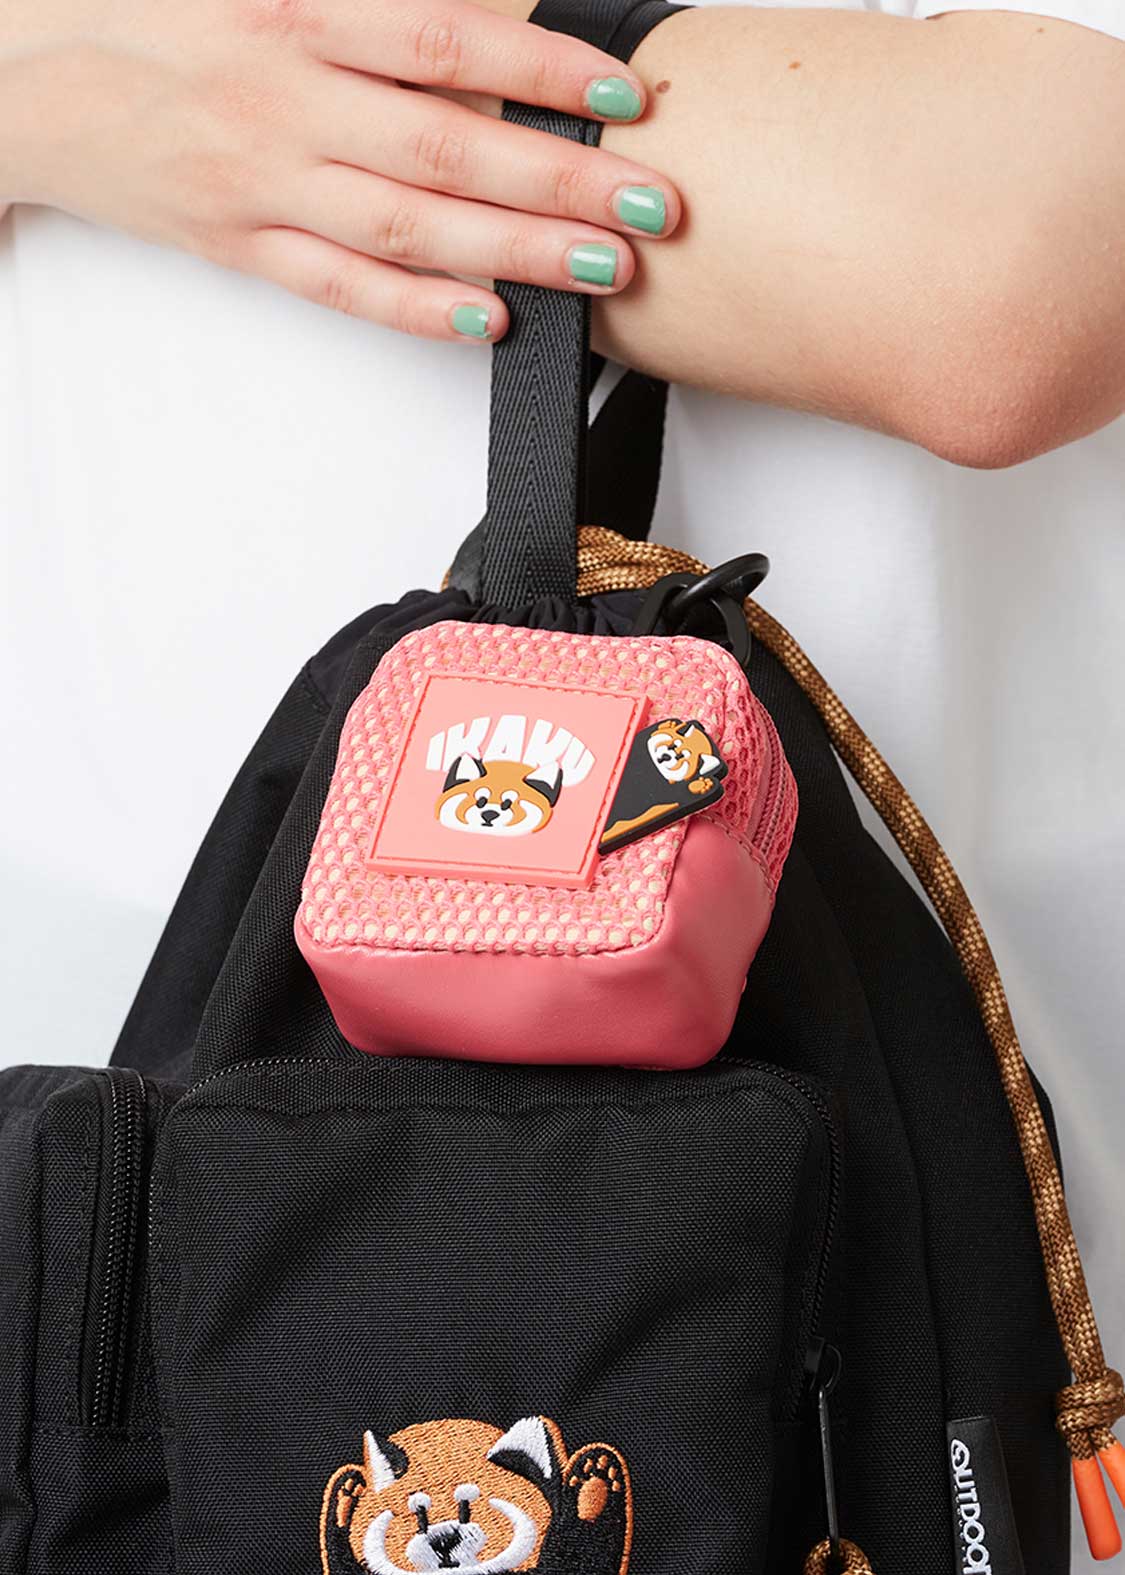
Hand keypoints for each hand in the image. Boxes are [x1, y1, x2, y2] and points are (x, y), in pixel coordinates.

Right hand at [0, 0, 680, 340]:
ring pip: (408, 228)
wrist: (24, 78)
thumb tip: (483, 6)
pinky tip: (484, 323)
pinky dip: (412, 310)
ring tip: (602, 271)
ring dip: (514, 253)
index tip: (625, 97)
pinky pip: (337, 286)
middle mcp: (285, 98)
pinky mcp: (240, 244)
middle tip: (653, 206)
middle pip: (449, 147)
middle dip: (562, 180)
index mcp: (294, 7)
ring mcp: (262, 182)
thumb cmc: (152, 12)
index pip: (448, 41)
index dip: (544, 73)